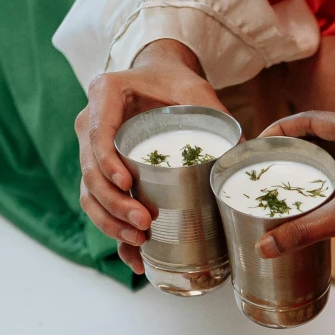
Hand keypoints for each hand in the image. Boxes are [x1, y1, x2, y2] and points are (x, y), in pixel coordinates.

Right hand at [76, 40, 221, 271]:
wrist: (158, 78)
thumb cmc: (174, 81)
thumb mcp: (195, 89)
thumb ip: (215, 113)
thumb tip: (245, 151)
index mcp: (104, 94)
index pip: (97, 134)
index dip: (108, 164)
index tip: (128, 185)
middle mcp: (90, 123)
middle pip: (89, 172)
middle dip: (114, 204)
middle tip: (143, 222)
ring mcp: (92, 151)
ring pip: (89, 194)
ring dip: (110, 223)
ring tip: (140, 241)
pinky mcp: (102, 174)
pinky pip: (98, 206)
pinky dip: (114, 232)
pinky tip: (134, 256)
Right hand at [251, 112, 334, 256]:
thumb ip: (302, 230)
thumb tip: (264, 248)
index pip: (310, 120)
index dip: (282, 130)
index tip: (262, 141)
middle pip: (323, 133)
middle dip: (297, 147)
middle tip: (273, 162)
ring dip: (316, 161)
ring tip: (292, 176)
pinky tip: (322, 192)